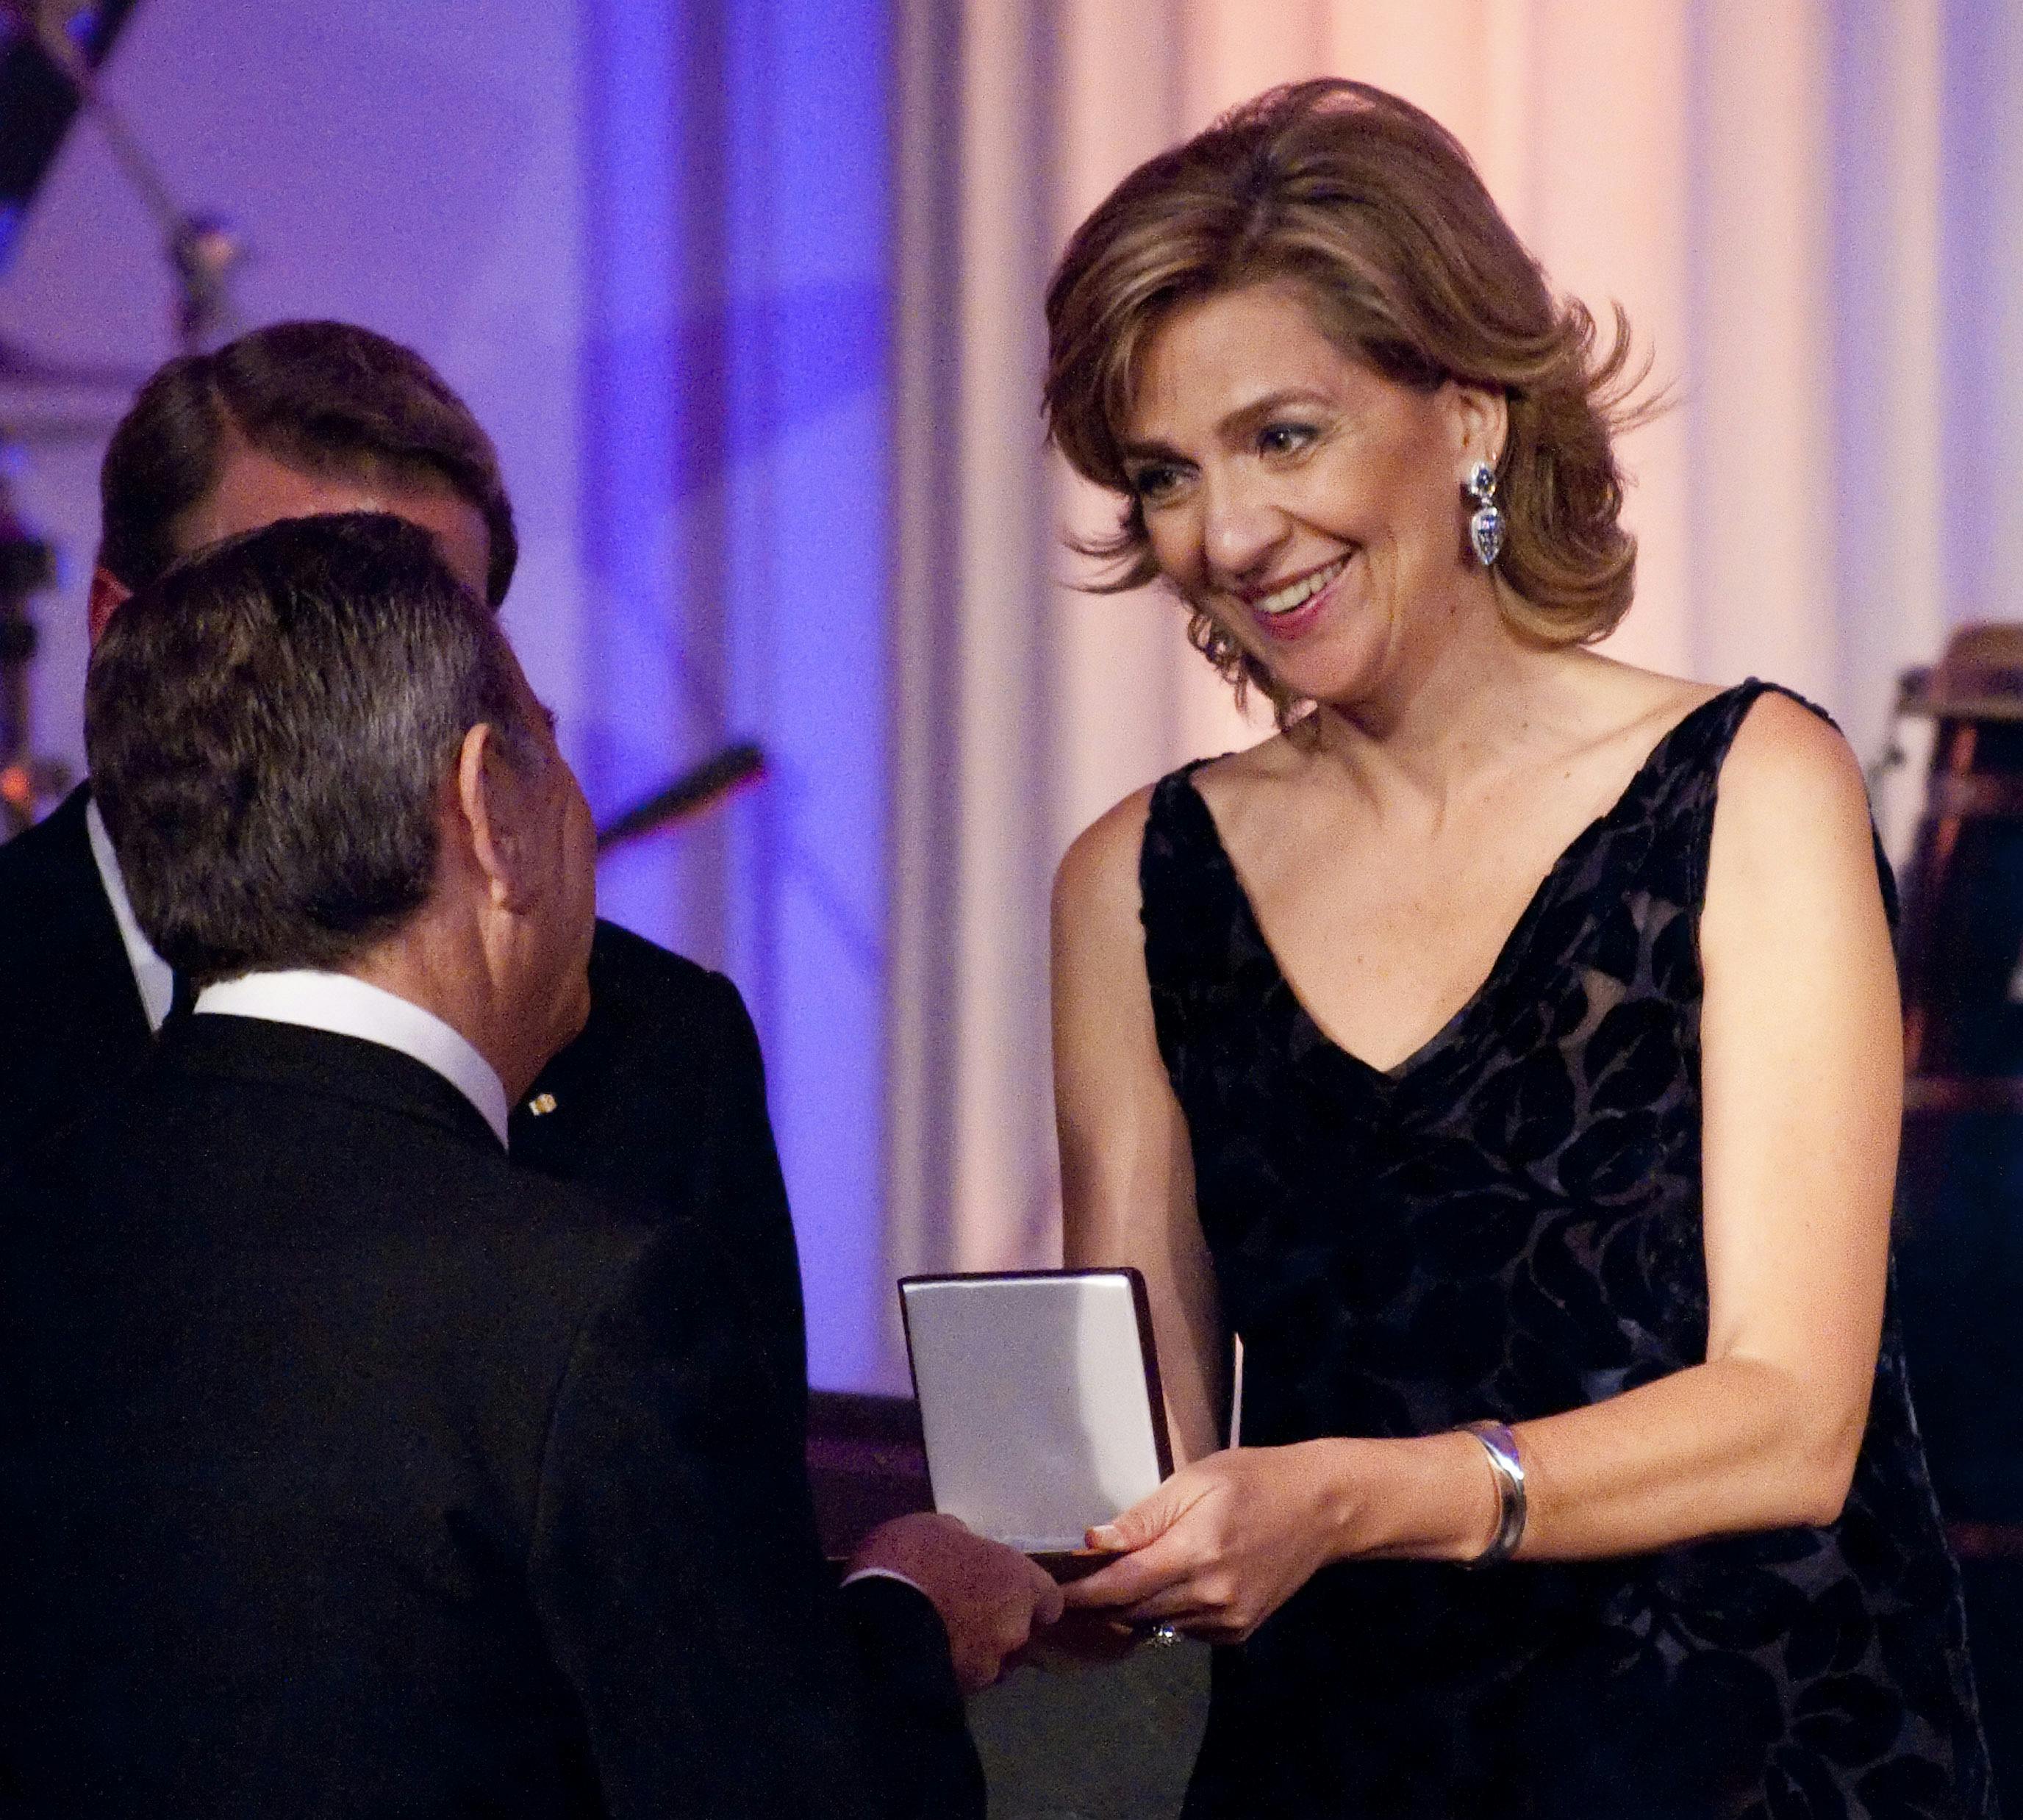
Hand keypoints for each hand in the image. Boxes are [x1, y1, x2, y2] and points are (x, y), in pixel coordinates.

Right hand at [849, 1512, 1064, 1692]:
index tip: (1005, 1593)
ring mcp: (988, 1665)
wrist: (876, 1618)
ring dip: (972, 1651)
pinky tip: (923, 1656)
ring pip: (990, 1661)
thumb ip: (965, 1543)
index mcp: (1019, 1581)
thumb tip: (965, 1548)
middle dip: (996, 1626)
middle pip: (1018, 1632)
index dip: (1029, 1599)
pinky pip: (961, 1679)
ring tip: (937, 1637)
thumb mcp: (937, 1528)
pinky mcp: (960, 1693)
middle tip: (962, 1613)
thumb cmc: (911, 1558)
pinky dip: (949, 1669)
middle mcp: (1014, 1628)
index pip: (1049, 1601)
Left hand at [1059, 1444, 1346, 1644]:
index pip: (1123, 1585)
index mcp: (1196, 1551)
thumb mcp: (1195, 1481)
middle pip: (1135, 1611)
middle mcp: (1211, 1595)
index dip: (1083, 1593)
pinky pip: (1187, 1630)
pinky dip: (1169, 1613)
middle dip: (1102, 1601)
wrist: (1321, 1509)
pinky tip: (1171, 1586)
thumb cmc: (1253, 1480)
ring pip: (1158, 1624)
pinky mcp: (1240, 1632)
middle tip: (1074, 1585)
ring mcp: (1228, 1620)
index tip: (1051, 1592)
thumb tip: (1093, 1543)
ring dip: (1134, 1608)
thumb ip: (1143, 1518)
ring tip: (1118, 1582)